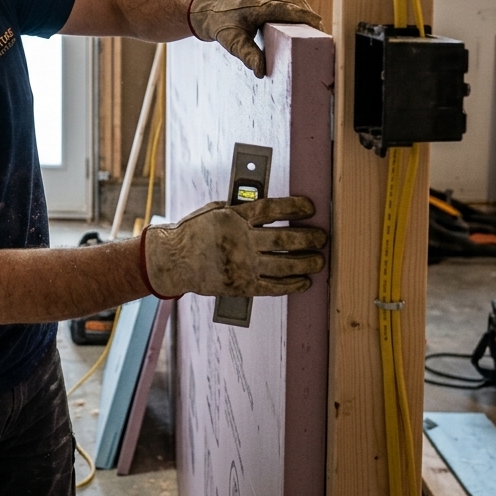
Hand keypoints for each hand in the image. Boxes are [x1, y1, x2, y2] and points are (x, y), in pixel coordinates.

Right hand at [140, 196, 327, 298]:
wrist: (174, 260)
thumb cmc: (194, 232)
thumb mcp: (215, 210)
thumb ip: (241, 209)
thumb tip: (270, 208)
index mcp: (234, 217)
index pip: (272, 209)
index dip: (294, 208)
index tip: (310, 208)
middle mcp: (240, 241)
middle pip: (284, 239)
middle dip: (309, 238)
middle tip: (321, 238)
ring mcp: (242, 265)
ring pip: (284, 264)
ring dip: (306, 262)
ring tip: (319, 260)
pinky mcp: (241, 285)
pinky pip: (274, 287)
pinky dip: (292, 285)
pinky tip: (304, 281)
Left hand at [188, 0, 322, 77]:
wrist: (209, 8)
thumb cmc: (222, 27)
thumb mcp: (233, 43)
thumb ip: (248, 56)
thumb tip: (262, 72)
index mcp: (256, 5)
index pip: (287, 9)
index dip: (305, 18)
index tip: (319, 29)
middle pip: (295, 3)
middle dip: (310, 18)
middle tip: (321, 36)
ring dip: (306, 12)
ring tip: (316, 30)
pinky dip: (298, 8)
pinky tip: (305, 21)